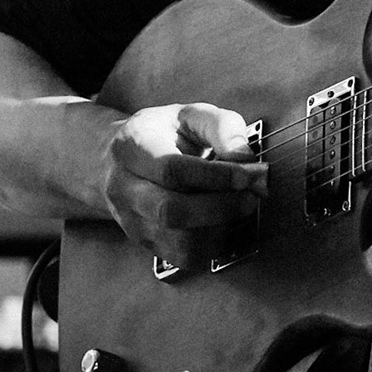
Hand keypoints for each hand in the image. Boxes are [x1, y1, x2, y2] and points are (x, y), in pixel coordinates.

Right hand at [98, 103, 267, 267]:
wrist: (121, 159)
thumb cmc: (161, 134)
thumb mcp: (190, 114)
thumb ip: (220, 126)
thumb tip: (242, 156)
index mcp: (132, 147)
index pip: (171, 169)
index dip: (215, 176)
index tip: (246, 175)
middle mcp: (124, 187)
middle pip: (170, 211)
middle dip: (221, 207)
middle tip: (250, 196)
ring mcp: (131, 220)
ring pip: (178, 241)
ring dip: (220, 228)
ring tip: (238, 207)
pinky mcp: (146, 243)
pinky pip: (183, 258)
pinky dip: (212, 245)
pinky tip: (222, 224)